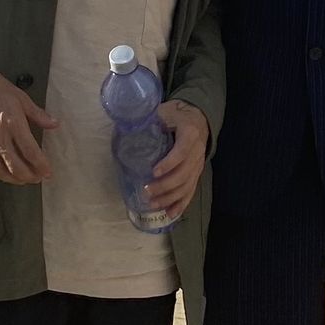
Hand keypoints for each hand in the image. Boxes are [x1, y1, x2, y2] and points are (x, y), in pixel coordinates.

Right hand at [0, 46, 58, 184]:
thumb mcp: (20, 97)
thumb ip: (38, 114)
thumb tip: (55, 124)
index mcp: (13, 123)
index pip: (31, 152)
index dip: (41, 165)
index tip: (48, 172)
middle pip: (16, 166)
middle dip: (30, 176)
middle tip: (38, 178)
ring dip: (13, 179)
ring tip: (23, 179)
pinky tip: (2, 173)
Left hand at [147, 101, 208, 218]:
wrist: (198, 117)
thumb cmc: (176, 114)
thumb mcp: (165, 110)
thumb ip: (149, 118)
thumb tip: (125, 126)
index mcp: (190, 133)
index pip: (182, 151)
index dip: (169, 163)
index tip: (154, 172)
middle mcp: (197, 151)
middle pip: (184, 173)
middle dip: (165, 186)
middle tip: (146, 191)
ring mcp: (199, 165)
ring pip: (187, 186)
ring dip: (170, 198)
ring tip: (152, 204)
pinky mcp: (197, 174)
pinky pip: (191, 191)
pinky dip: (181, 204)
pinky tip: (170, 214)